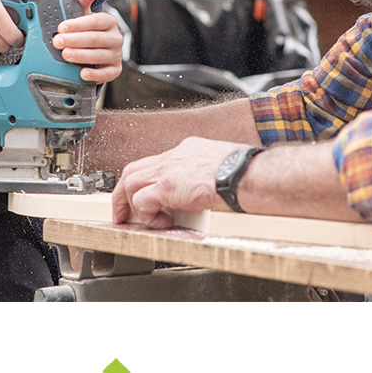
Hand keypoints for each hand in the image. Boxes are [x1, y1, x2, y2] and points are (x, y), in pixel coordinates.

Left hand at [52, 0, 122, 83]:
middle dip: (75, 40)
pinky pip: (106, 74)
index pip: (95, 22)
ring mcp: (116, 55)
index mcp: (109, 22)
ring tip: (66, 56)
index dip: (78, 24)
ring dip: (81, 56)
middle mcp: (115, 38)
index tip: (61, 27)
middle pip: (95, 39)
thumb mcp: (85, 13)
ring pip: (99, 56)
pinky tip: (82, 74)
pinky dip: (95, 75)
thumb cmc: (88, 30)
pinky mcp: (115, 70)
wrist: (95, 51)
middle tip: (58, 42)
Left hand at [111, 137, 246, 228]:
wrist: (249, 176)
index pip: (157, 162)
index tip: (145, 195)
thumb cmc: (247, 174)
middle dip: (124, 191)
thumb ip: (209, 176)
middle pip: (135, 168)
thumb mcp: (223, 168)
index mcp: (189, 150)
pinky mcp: (167, 186)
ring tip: (139, 220)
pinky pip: (142, 201)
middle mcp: (176, 155)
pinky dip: (146, 215)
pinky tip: (161, 222)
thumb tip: (210, 190)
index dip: (147, 180)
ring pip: (131, 181)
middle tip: (122, 211)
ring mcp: (169, 170)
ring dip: (131, 204)